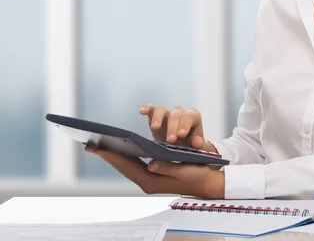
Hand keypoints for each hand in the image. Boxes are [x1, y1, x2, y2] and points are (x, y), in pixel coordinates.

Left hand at [85, 146, 224, 197]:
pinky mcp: (154, 174)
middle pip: (123, 166)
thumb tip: (150, 162)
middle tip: (91, 144)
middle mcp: (148, 181)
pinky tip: (121, 148)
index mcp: (152, 181)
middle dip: (108, 154)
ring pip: (127, 165)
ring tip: (101, 145)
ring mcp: (150, 178)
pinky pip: (134, 164)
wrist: (209, 184)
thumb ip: (167, 166)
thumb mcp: (184, 170)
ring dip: (114, 155)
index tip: (97, 147)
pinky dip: (126, 156)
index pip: (127, 166)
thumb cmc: (198, 175)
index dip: (111, 155)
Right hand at [140, 104, 217, 153]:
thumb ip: (198, 145)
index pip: (190, 117)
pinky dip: (147, 109)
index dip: (185, 124)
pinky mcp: (155, 117)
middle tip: (170, 140)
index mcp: (193, 117)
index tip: (181, 135)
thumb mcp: (197, 149)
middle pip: (176, 115)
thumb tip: (197, 142)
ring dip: (158, 119)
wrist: (181, 148)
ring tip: (155, 128)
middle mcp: (180, 112)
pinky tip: (142, 112)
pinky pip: (151, 110)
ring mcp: (167, 114)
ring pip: (162, 110)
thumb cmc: (191, 147)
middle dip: (172, 127)